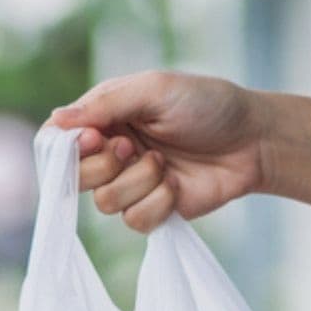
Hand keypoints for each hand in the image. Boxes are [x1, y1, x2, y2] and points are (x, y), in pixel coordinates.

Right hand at [50, 72, 270, 232]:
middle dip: (104, 166)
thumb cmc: (207, 104)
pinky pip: (135, 221)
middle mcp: (112, 153)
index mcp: (105, 118)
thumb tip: (56, 121)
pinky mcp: (154, 210)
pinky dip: (158, 202)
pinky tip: (176, 185)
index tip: (96, 138)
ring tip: (164, 163)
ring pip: (106, 203)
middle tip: (133, 147)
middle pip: (76, 178)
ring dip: (138, 182)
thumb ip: (106, 104)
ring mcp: (132, 184)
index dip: (68, 149)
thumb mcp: (155, 89)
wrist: (254, 140)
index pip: (59, 142)